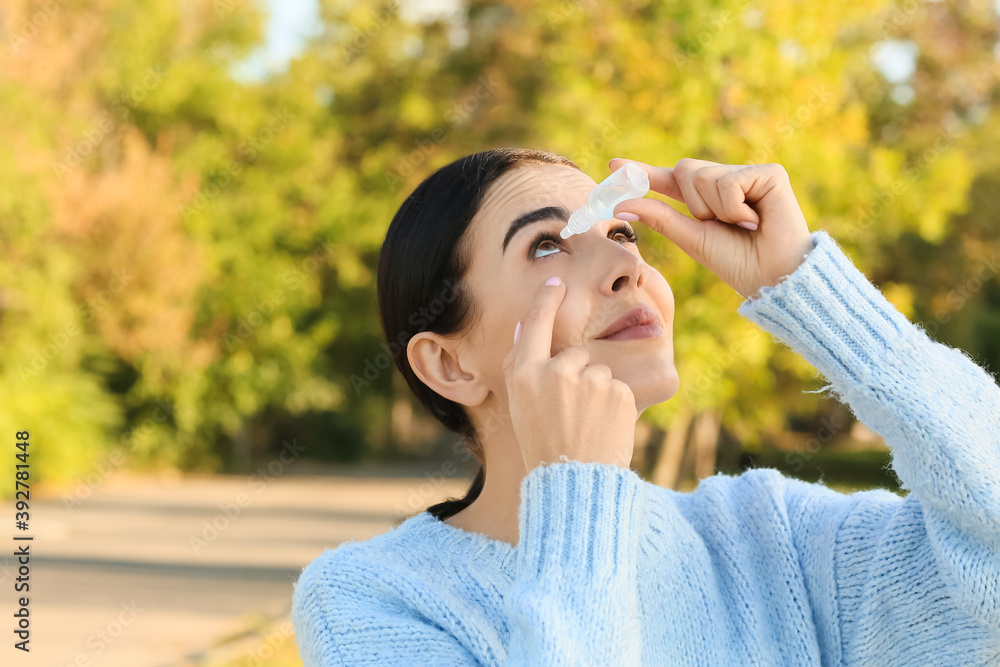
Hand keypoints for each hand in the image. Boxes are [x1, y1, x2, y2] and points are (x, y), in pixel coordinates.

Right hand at [503, 277, 636, 471]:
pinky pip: (618, 388)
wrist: (574, 482)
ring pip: (599, 373)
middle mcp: (555, 372)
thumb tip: (526, 326)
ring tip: (587, 426)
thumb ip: (522, 365)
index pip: (535, 323)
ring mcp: (588, 381)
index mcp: (525, 374)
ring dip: (598, 393)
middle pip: (575, 356)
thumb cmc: (542, 445)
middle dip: (578, 377)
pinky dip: (614, 406)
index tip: (555, 282)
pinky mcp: (617, 392)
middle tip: (571, 416)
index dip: (546, 299)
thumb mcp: (521, 406)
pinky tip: (603, 428)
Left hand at [609, 158, 814, 298]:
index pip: (669, 179)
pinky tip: (755, 219)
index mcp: (706, 199)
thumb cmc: (736, 262)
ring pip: (703, 174)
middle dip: (692, 202)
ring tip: (742, 225)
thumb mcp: (691, 238)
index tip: (613, 166)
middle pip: (684, 169)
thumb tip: (620, 203)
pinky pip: (728, 181)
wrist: (773, 277)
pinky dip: (733, 206)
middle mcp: (727, 181)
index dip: (643, 171)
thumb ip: (659, 217)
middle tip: (717, 224)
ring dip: (714, 209)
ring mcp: (748, 174)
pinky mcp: (769, 173)